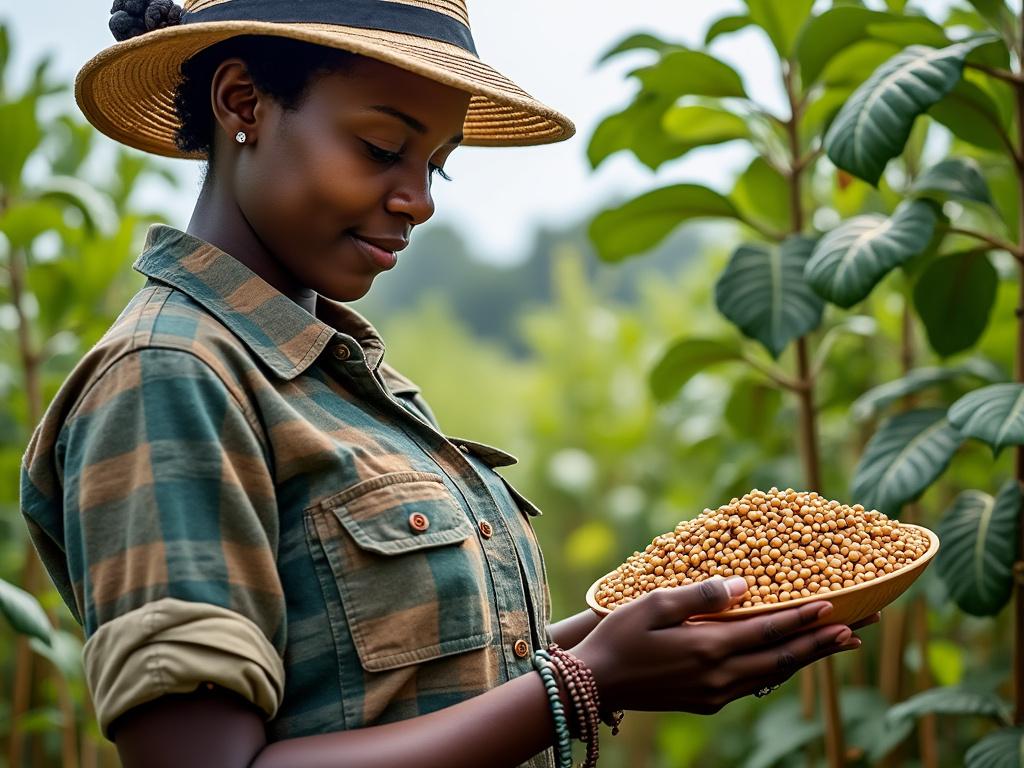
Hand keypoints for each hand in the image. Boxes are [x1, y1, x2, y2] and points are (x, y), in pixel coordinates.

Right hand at [570, 576, 861, 714]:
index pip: (769, 631)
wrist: (595, 683)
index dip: (804, 618)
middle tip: (859, 629)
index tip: (836, 605)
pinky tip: (788, 660)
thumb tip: (743, 585)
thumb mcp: (654, 604)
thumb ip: (701, 595)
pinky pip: (754, 684)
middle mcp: (719, 676)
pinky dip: (778, 669)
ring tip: (836, 644)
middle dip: (822, 643)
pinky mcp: (707, 701)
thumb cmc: (618, 636)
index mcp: (708, 648)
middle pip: (783, 658)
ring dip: (806, 658)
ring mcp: (715, 693)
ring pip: (773, 674)